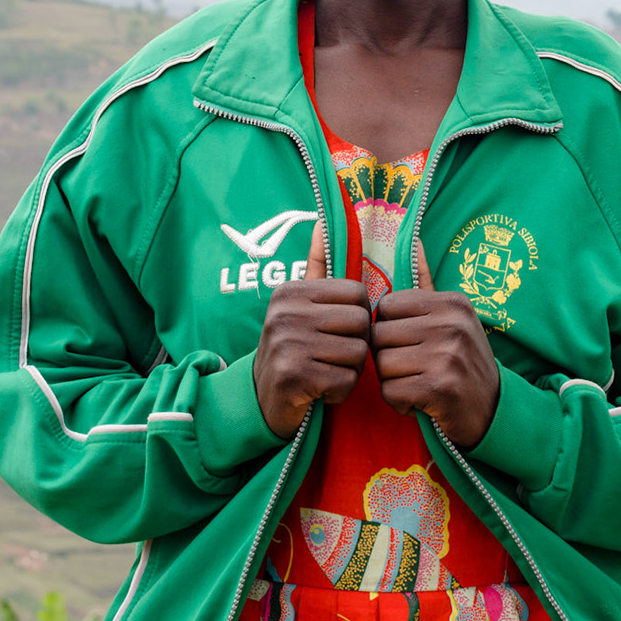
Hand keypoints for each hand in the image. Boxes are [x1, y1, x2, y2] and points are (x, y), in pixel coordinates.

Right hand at [253, 221, 371, 437]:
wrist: (260, 401)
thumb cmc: (294, 350)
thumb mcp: (301, 306)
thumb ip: (317, 266)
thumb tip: (322, 219)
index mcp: (291, 290)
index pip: (358, 294)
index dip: (358, 318)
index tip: (337, 331)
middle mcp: (285, 312)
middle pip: (360, 324)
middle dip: (356, 347)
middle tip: (333, 357)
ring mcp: (286, 343)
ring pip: (357, 355)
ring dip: (348, 372)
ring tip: (325, 372)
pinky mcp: (292, 376)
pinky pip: (345, 382)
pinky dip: (339, 393)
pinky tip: (319, 391)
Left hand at [371, 241, 499, 446]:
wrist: (496, 412)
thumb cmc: (463, 363)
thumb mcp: (453, 319)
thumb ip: (427, 284)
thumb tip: (414, 240)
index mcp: (451, 302)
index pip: (386, 306)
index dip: (389, 330)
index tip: (409, 344)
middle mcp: (451, 324)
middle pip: (379, 336)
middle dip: (388, 358)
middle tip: (412, 369)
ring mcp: (447, 355)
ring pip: (382, 365)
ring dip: (393, 382)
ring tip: (418, 384)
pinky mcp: (441, 388)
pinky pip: (391, 392)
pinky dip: (400, 404)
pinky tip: (420, 402)